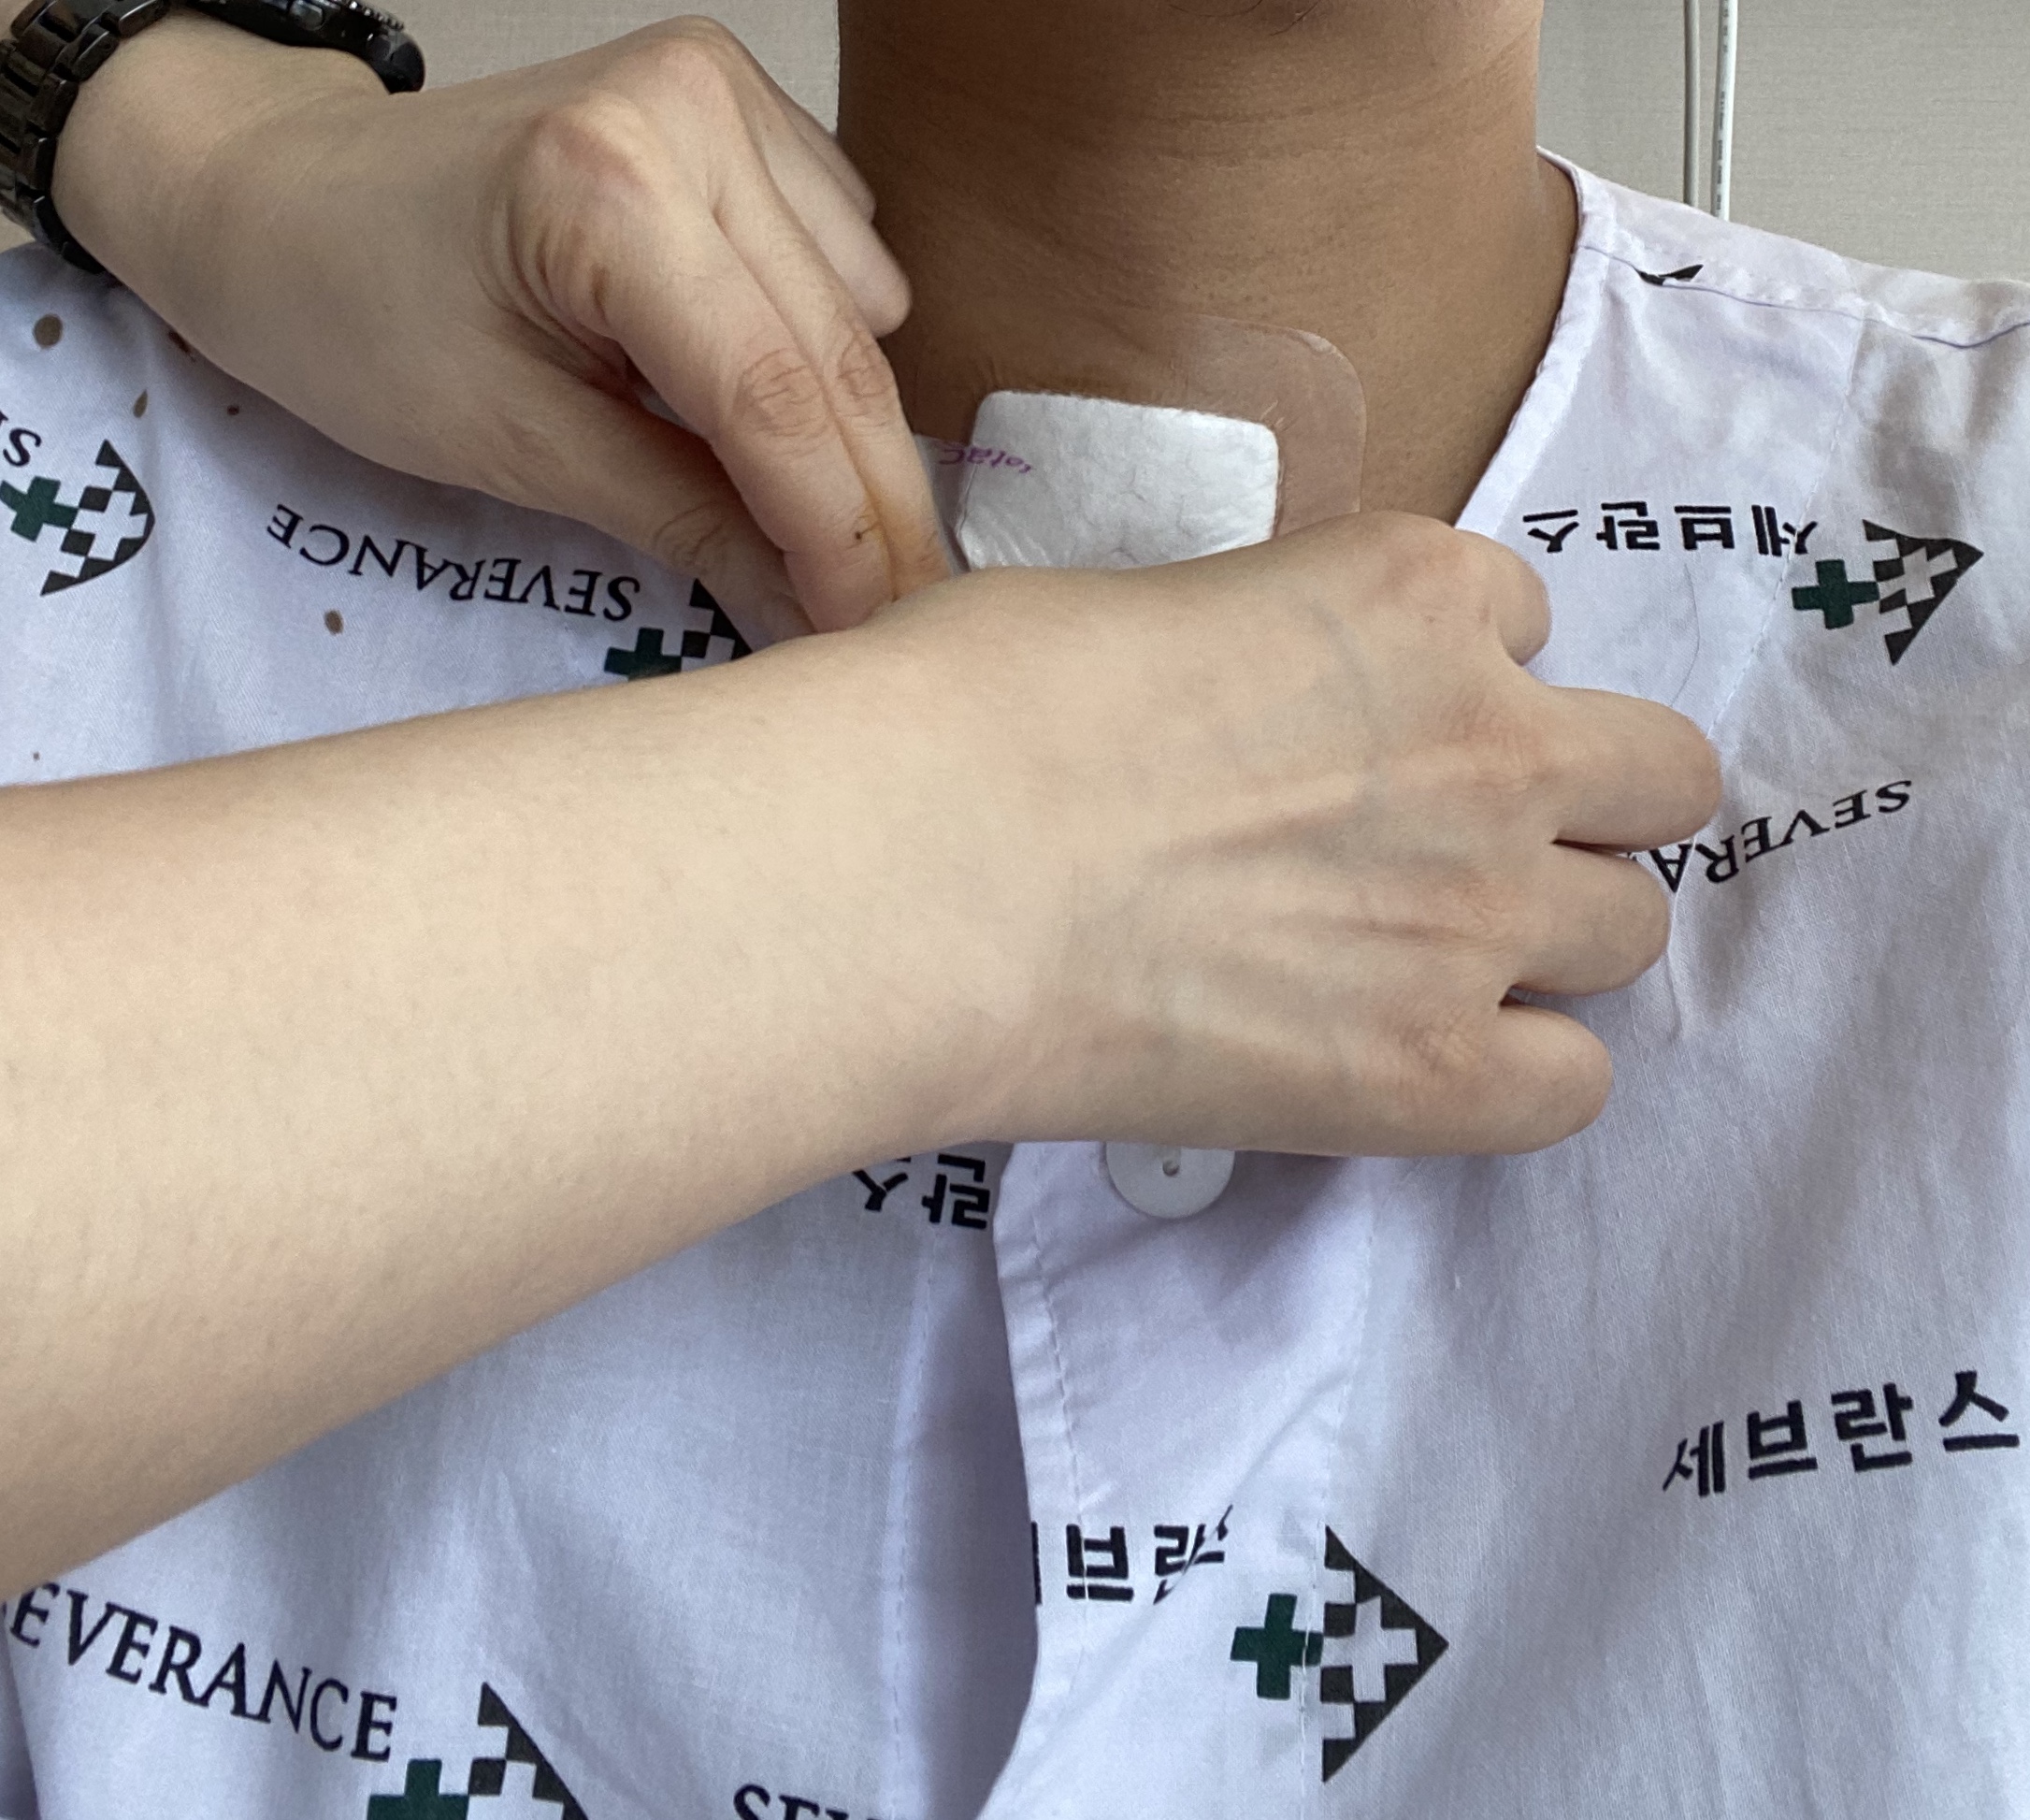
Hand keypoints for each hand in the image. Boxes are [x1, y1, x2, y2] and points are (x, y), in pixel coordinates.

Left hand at [54, 13, 949, 638]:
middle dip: (874, 503)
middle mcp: (688, 109)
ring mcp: (720, 89)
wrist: (280, 195)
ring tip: (805, 509)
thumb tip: (813, 616)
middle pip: (838, 357)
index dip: (838, 536)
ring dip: (853, 428)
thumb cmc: (354, 317)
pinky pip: (844, 255)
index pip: (775, 399)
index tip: (872, 634)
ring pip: (861, 314)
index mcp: (608, 187)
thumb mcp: (514, 447)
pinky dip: (825, 344)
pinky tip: (764, 381)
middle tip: (898, 614)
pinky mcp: (738, 97)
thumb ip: (686, 522)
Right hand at [870, 513, 1721, 1154]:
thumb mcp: (1138, 608)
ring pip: (1634, 929)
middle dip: (1571, 805)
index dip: (1447, 677)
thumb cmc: (973, 710)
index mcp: (1413, 593)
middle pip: (1656, 779)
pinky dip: (1511, 1075)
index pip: (1519, 616)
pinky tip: (1411, 1064)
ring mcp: (1477, 914)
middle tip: (1446, 846)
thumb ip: (1256, 650)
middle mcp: (1491, 744)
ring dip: (1547, 940)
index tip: (1368, 727)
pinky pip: (1573, 1085)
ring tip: (1417, 967)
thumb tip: (1234, 710)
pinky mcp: (1432, 1072)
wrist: (916, 874)